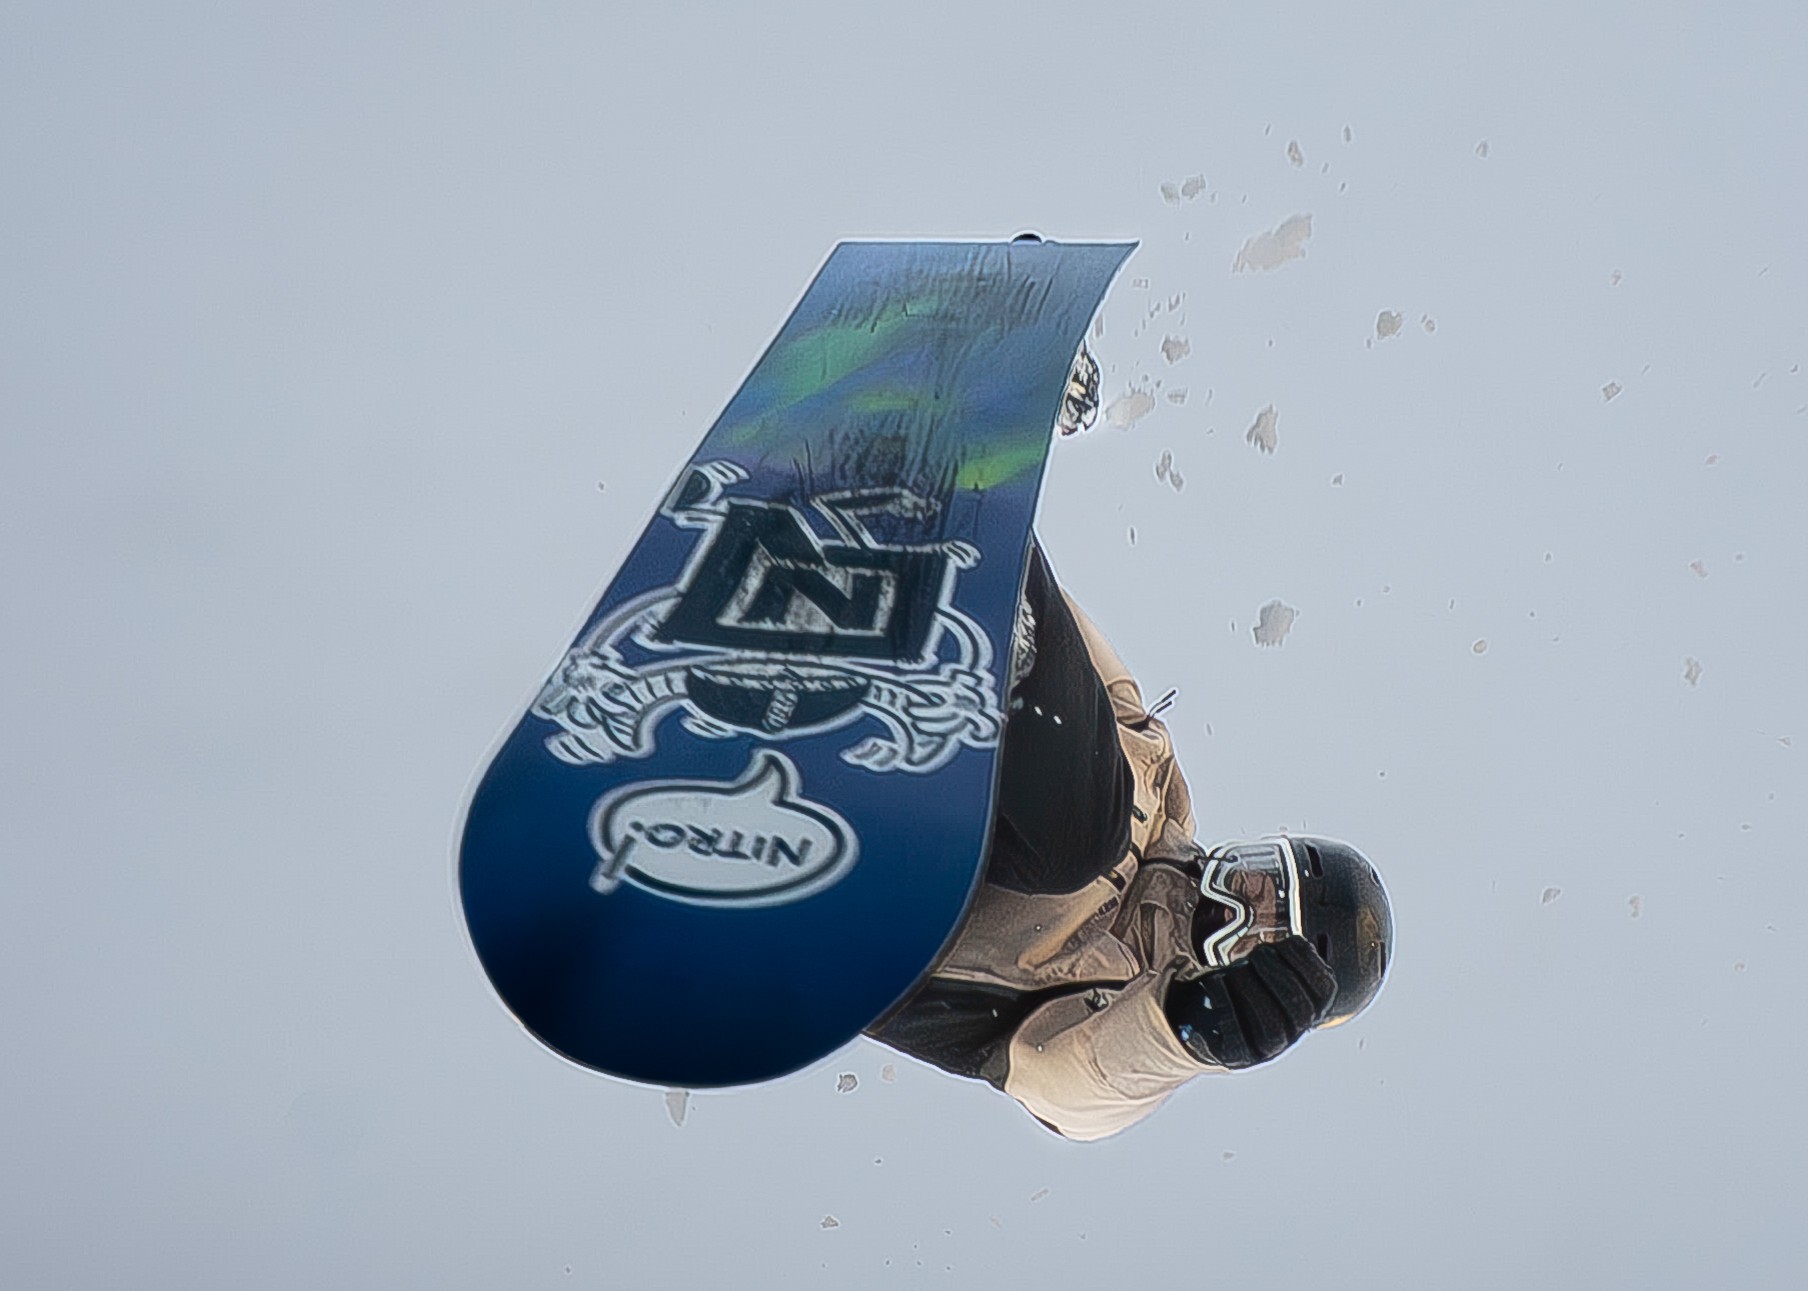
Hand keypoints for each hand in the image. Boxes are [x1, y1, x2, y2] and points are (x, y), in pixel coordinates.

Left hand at [1164, 936, 1337, 1068]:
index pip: (1324, 988)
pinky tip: (1214, 983)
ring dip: (1254, 990)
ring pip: (1273, 1027)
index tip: (1289, 940)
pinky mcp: (1235, 1055)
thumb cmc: (1232, 975)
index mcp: (1304, 1002)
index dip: (1310, 963)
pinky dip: (1226, 1005)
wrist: (1196, 1014)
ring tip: (1236, 968)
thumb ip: (1261, 930)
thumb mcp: (1250, 954)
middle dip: (1280, 974)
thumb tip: (1249, 879)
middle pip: (1300, 1009)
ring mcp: (1264, 1047)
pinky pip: (1237, 1036)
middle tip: (1258, 952)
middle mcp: (1291, 1029)